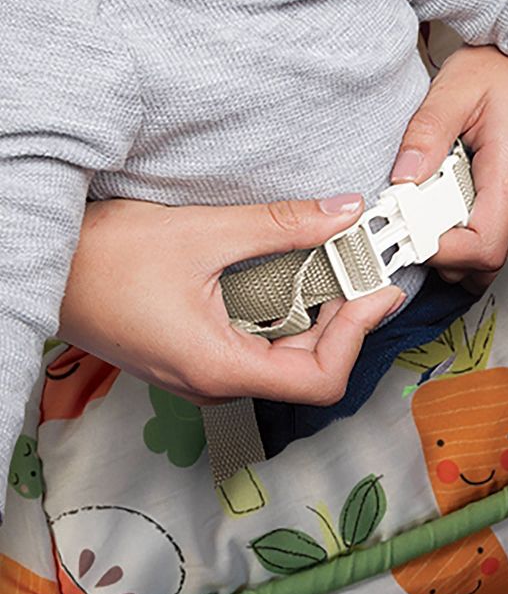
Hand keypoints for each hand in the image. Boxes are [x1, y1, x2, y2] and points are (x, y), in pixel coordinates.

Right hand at [59, 197, 402, 404]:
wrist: (43, 264)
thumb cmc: (100, 259)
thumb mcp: (201, 233)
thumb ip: (281, 225)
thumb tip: (343, 213)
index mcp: (218, 366)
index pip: (318, 379)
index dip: (357, 336)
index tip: (378, 291)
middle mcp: (215, 381)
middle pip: (308, 368)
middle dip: (344, 319)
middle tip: (363, 266)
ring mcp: (206, 371)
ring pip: (285, 357)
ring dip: (317, 313)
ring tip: (335, 263)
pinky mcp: (199, 353)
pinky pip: (260, 344)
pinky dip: (287, 311)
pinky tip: (294, 273)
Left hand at [391, 45, 507, 290]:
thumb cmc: (502, 72)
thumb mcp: (453, 89)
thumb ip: (426, 134)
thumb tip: (404, 178)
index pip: (485, 246)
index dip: (444, 253)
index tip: (411, 234)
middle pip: (485, 262)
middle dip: (443, 254)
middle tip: (412, 221)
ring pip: (490, 260)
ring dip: (455, 249)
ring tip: (430, 211)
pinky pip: (496, 241)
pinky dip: (466, 237)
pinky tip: (448, 208)